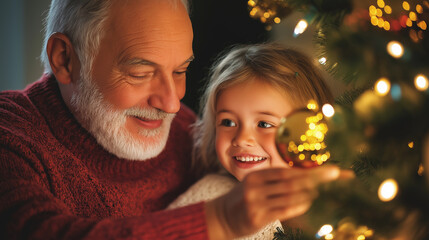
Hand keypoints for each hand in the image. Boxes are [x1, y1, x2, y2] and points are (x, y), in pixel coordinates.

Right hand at [205, 165, 350, 238]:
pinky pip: (284, 210)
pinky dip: (299, 206)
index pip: (287, 171)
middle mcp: (255, 186)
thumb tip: (306, 178)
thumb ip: (275, 181)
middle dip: (316, 177)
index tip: (330, 168)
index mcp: (256, 175)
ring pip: (290, 195)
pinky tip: (307, 204)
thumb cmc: (244, 200)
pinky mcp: (256, 217)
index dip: (309, 170)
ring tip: (321, 191)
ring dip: (309, 194)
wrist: (221, 217)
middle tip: (336, 173)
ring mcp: (255, 201)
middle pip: (291, 180)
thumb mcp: (255, 185)